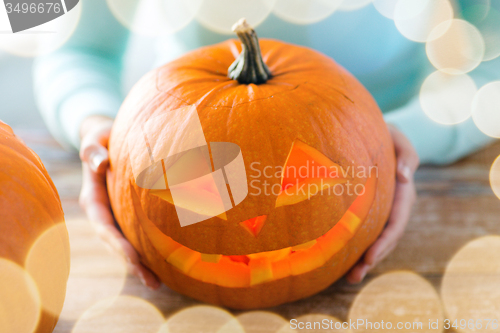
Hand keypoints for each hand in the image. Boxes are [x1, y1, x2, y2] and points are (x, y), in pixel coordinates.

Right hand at [79, 115, 159, 289]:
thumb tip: (97, 162)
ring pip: (125, 242)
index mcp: (93, 197)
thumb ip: (93, 149)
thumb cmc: (103, 136)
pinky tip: (164, 262)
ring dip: (140, 263)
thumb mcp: (96, 138)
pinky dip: (146, 249)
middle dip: (132, 263)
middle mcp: (102, 211)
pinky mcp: (126, 212)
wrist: (106, 137)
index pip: (104, 225)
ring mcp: (114, 214)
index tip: (133, 258)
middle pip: (115, 242)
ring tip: (159, 282)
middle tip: (152, 281)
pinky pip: (135, 233)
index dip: (117, 243)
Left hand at [346, 124, 418, 283]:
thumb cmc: (385, 135)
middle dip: (371, 258)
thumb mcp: (398, 139)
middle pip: (384, 238)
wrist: (369, 133)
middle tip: (354, 276)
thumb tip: (406, 176)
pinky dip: (353, 246)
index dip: (384, 242)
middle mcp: (392, 206)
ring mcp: (379, 210)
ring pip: (373, 239)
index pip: (396, 223)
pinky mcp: (365, 209)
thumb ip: (407, 154)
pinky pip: (362, 230)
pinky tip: (340, 261)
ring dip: (362, 259)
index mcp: (402, 194)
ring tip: (348, 278)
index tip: (370, 257)